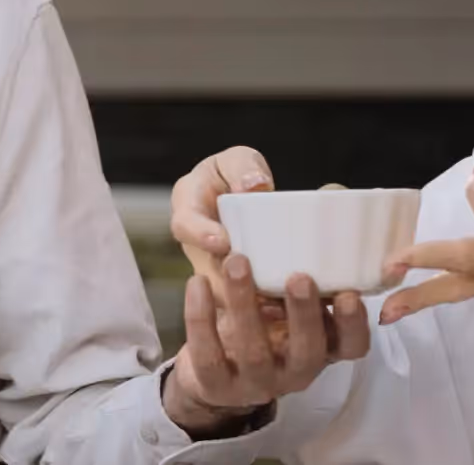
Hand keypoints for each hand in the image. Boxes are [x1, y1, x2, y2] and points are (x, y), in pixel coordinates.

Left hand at [163, 254, 370, 436]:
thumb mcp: (291, 305)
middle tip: (298, 276)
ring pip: (253, 351)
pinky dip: (201, 317)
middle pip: (307, 352)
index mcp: (321, 349)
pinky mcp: (216, 385)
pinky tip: (197, 283)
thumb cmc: (265, 324)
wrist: (215, 373)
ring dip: (245, 304)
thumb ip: (305, 273)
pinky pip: (208, 354)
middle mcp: (295, 372)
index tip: (348, 293)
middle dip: (304, 314)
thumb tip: (315, 208)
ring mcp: (256, 383)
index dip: (353, 324)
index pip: (352, 346)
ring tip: (236, 262)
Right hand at [170, 146, 274, 298]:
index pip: (184, 224)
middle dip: (229, 281)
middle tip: (255, 282)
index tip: (222, 241)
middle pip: (206, 272)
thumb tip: (255, 185)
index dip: (200, 235)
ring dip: (247, 304)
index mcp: (188, 211)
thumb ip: (243, 167)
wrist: (245, 199)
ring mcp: (215, 274)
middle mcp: (197, 249)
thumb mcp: (238, 160)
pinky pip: (244, 308)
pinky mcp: (235, 293)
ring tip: (276, 305)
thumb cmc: (239, 175)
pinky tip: (288, 314)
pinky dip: (264, 312)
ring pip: (225, 298)